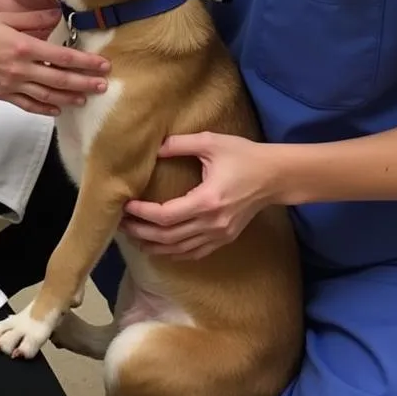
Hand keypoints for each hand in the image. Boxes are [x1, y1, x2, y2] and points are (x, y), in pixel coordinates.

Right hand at [0, 9, 109, 116]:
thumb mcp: (4, 18)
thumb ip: (32, 18)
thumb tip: (57, 13)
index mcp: (23, 47)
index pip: (62, 57)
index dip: (85, 62)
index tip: (103, 65)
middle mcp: (20, 69)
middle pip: (60, 80)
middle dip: (84, 83)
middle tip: (103, 85)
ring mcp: (11, 85)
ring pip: (47, 96)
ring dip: (69, 98)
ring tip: (86, 99)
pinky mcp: (2, 95)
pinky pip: (28, 105)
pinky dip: (45, 109)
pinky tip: (58, 109)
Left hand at [120, 132, 277, 259]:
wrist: (275, 176)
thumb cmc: (244, 156)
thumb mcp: (211, 143)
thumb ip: (180, 144)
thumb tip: (153, 148)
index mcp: (207, 201)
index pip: (166, 216)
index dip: (142, 214)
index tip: (126, 205)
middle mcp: (212, 223)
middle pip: (168, 237)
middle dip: (141, 232)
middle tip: (120, 223)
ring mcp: (219, 235)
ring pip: (179, 250)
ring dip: (153, 246)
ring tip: (133, 236)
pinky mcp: (224, 239)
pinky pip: (194, 253)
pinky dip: (174, 253)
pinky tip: (159, 247)